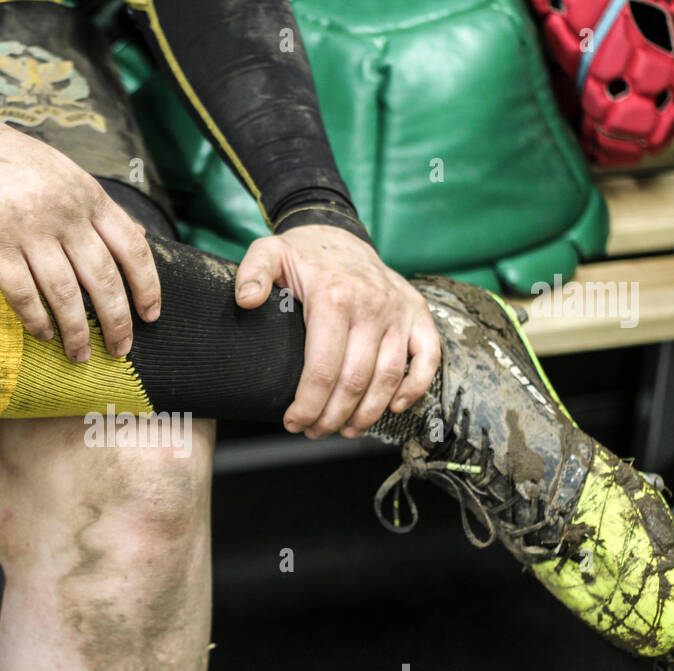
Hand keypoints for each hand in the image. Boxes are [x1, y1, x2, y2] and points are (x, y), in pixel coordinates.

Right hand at [0, 108, 159, 361]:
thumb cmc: (11, 160)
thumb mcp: (66, 173)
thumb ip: (99, 208)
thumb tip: (139, 235)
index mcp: (88, 196)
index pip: (132, 248)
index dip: (147, 286)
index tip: (151, 315)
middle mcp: (64, 214)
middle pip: (103, 279)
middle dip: (117, 321)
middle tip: (121, 349)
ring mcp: (28, 230)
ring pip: (65, 294)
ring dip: (76, 331)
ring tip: (80, 355)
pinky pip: (23, 294)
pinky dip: (36, 320)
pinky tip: (43, 335)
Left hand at [234, 225, 439, 438]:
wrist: (340, 235)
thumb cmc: (303, 254)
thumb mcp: (268, 253)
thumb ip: (251, 273)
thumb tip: (245, 300)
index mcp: (335, 296)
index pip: (324, 368)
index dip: (308, 405)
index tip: (293, 422)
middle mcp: (372, 305)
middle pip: (356, 381)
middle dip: (333, 416)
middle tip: (315, 432)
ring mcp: (399, 311)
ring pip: (389, 378)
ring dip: (368, 413)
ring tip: (346, 430)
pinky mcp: (418, 313)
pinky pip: (428, 357)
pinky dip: (414, 388)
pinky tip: (393, 407)